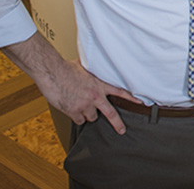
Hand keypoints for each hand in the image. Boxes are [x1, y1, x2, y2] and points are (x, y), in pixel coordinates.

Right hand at [2, 33, 135, 134]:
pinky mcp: (73, 111)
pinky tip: (72, 110)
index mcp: (100, 85)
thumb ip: (92, 70)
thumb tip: (95, 62)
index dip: (131, 98)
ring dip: (88, 114)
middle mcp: (95, 96)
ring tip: (81, 105)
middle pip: (110, 113)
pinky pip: (79, 120)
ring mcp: (84, 105)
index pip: (120, 92)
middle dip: (117, 123)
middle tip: (121, 130)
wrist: (52, 73)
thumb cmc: (66, 68)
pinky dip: (76, 117)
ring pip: (91, 117)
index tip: (140, 103)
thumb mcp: (84, 66)